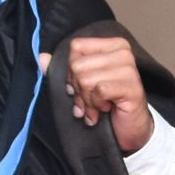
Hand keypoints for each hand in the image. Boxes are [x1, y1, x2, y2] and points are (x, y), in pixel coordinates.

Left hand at [59, 35, 152, 153]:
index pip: (76, 47)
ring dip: (87, 100)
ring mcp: (129, 69)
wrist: (129, 129)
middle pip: (78, 65)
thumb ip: (63, 70)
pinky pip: (99, 91)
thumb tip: (42, 58)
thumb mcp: (82, 85)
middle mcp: (123, 52)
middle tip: (89, 101)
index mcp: (113, 45)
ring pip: (86, 79)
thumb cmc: (108, 105)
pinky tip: (104, 109)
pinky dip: (96, 105)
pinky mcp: (132, 87)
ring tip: (96, 107)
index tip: (81, 87)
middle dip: (79, 89)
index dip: (72, 71)